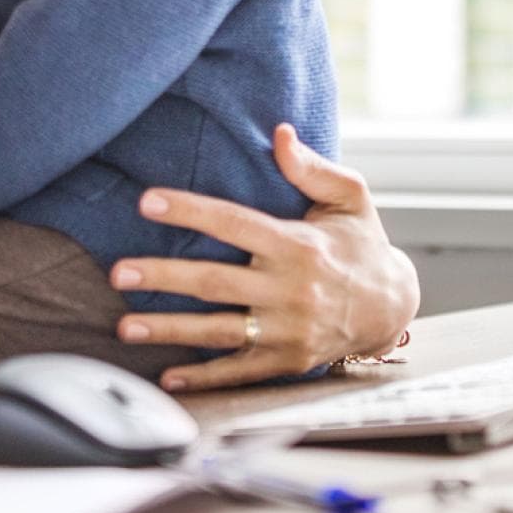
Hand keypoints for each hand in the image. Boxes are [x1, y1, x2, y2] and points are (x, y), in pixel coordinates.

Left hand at [108, 124, 419, 390]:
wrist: (393, 308)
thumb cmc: (363, 245)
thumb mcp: (350, 198)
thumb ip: (312, 168)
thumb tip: (279, 134)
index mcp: (298, 245)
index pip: (234, 223)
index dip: (189, 211)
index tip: (148, 201)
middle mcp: (290, 290)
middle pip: (216, 282)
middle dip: (164, 277)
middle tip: (118, 272)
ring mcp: (288, 331)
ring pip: (218, 330)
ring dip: (169, 330)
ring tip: (125, 326)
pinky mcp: (286, 361)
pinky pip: (238, 371)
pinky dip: (203, 377)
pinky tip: (168, 377)